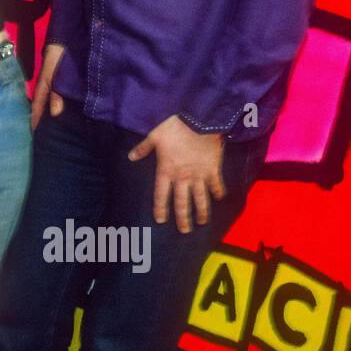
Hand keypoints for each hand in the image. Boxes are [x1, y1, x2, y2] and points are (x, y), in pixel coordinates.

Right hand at [31, 42, 65, 130]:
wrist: (66, 40)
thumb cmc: (58, 57)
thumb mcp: (55, 77)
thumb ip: (55, 94)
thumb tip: (55, 114)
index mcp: (42, 87)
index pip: (37, 108)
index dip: (35, 120)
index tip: (35, 135)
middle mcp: (47, 88)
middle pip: (43, 107)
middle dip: (42, 119)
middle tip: (45, 136)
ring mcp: (54, 85)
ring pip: (51, 102)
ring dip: (51, 113)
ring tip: (55, 128)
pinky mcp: (62, 82)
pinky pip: (58, 97)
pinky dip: (59, 106)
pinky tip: (64, 113)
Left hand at [128, 115, 225, 232]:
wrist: (199, 120)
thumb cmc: (174, 127)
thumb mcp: (154, 136)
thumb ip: (143, 149)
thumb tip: (130, 157)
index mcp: (166, 170)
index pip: (161, 194)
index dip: (160, 208)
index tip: (160, 220)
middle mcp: (182, 177)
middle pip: (182, 202)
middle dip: (183, 218)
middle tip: (185, 231)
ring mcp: (199, 175)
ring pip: (200, 198)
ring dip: (202, 211)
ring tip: (202, 222)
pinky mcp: (213, 169)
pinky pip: (216, 184)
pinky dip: (218, 191)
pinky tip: (219, 198)